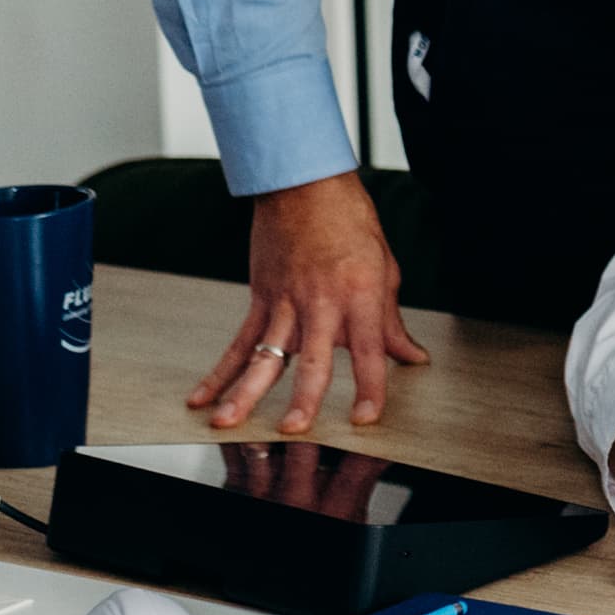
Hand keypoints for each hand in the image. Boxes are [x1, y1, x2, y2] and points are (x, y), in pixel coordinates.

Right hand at [187, 170, 427, 435]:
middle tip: (295, 429)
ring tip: (229, 423)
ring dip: (246, 393)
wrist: (304, 186)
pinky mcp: (260, 299)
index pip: (368, 351)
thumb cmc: (351, 223)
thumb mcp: (385, 270)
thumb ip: (392, 323)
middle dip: (304, 398)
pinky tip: (203, 397)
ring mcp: (286, 302)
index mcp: (361, 295)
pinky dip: (220, 372)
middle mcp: (322, 303)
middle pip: (314, 359)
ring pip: (265, 355)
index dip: (371, 387)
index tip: (367, 417)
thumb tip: (411, 357)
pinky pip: (238, 341)